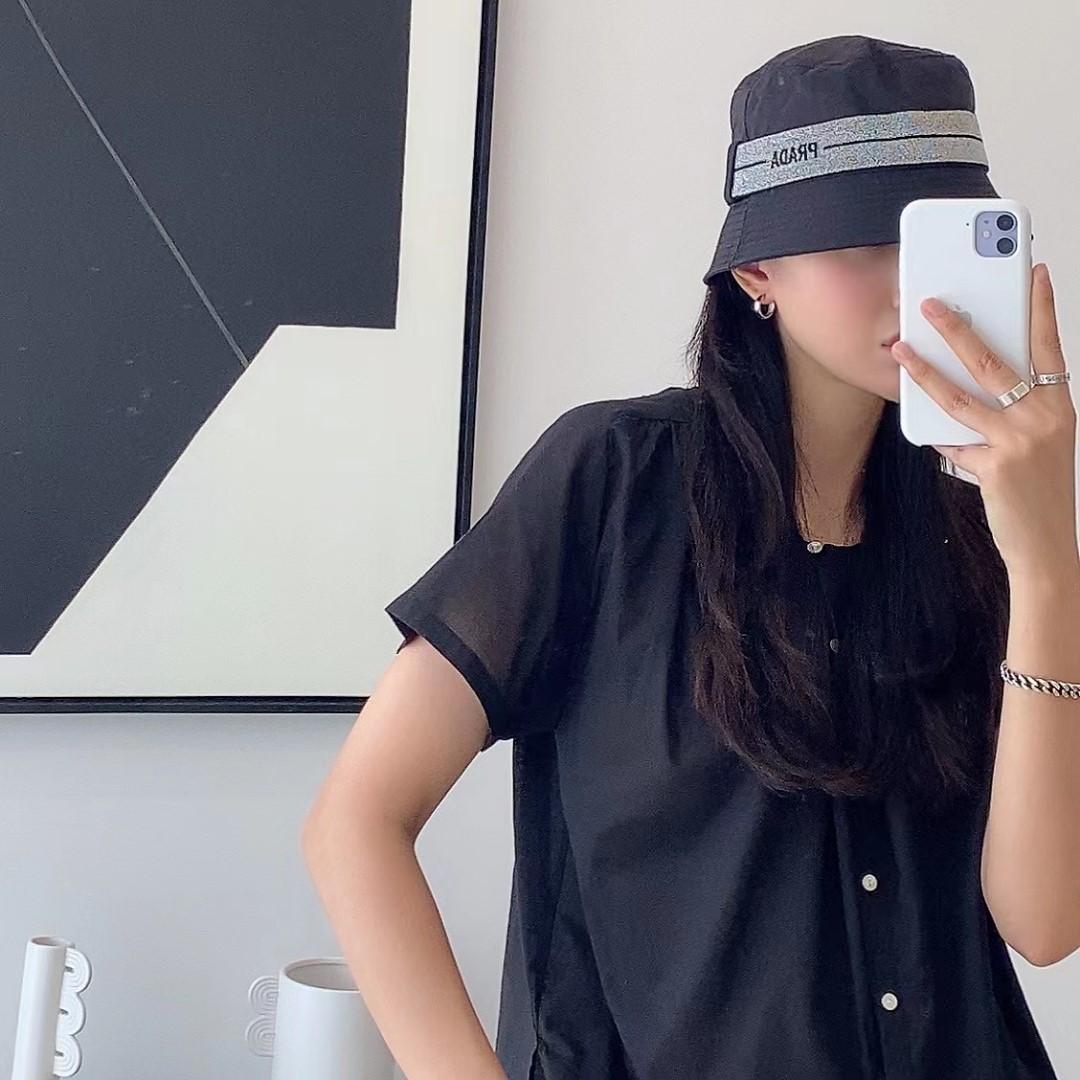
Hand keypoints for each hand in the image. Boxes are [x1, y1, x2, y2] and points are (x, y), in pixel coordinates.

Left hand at [891, 263, 1078, 577]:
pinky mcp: (995, 466)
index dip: (1041, 308)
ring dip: (925, 371)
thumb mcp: (1042, 444)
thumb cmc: (1040, 492)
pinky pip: (952, 443)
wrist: (1047, 544)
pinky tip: (922, 428)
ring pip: (961, 397)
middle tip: (933, 304)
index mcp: (1059, 407)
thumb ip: (1016, 413)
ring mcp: (1019, 442)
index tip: (1034, 273)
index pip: (1049, 346)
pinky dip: (937, 437)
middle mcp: (1043, 419)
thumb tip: (971, 385)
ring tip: (901, 350)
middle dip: (959, 328)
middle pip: (994, 362)